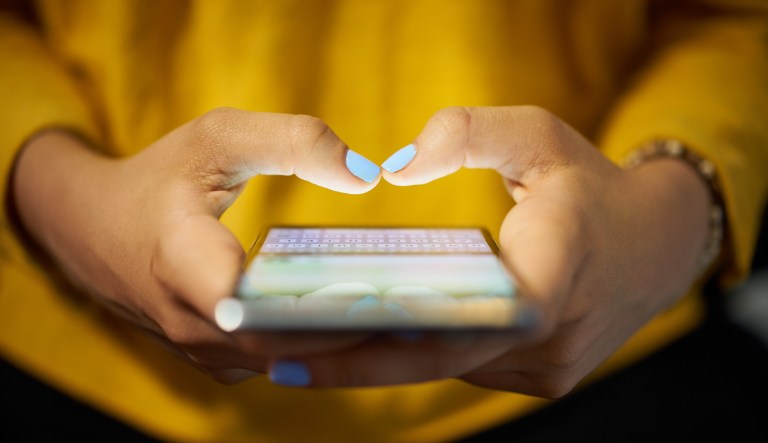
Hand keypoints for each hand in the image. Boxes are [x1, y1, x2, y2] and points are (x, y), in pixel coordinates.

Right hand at [11, 108, 380, 382]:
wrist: (91, 229)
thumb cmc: (158, 178)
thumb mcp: (218, 137)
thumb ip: (293, 141)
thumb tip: (367, 174)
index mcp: (182, 262)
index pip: (257, 307)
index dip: (323, 308)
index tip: (386, 295)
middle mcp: (191, 324)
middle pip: (287, 344)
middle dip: (357, 331)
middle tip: (429, 312)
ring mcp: (202, 351)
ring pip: (287, 361)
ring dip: (345, 344)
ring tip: (413, 320)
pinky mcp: (215, 359)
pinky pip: (277, 361)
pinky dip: (320, 346)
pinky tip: (367, 322)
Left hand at [267, 106, 711, 396]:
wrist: (655, 246)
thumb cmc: (589, 186)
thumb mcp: (539, 135)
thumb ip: (469, 133)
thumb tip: (396, 166)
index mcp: (555, 270)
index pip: (465, 320)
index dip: (384, 340)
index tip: (309, 345)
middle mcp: (551, 336)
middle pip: (438, 358)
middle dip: (355, 361)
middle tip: (274, 356)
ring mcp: (548, 367)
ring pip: (448, 369)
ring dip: (380, 360)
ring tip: (302, 348)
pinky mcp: (541, 378)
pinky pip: (465, 367)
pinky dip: (417, 356)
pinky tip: (366, 341)